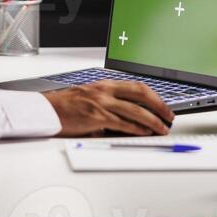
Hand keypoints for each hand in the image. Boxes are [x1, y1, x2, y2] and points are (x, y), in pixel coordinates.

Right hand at [43, 80, 173, 136]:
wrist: (47, 110)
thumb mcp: (89, 99)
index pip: (135, 86)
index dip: (153, 96)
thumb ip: (109, 106)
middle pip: (140, 94)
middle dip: (159, 105)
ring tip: (162, 128)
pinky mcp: (97, 117)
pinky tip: (144, 132)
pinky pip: (122, 123)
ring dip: (152, 121)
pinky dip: (137, 128)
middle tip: (169, 116)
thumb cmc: (65, 106)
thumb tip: (127, 120)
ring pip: (135, 110)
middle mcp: (105, 91)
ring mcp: (101, 103)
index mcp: (104, 84)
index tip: (162, 105)